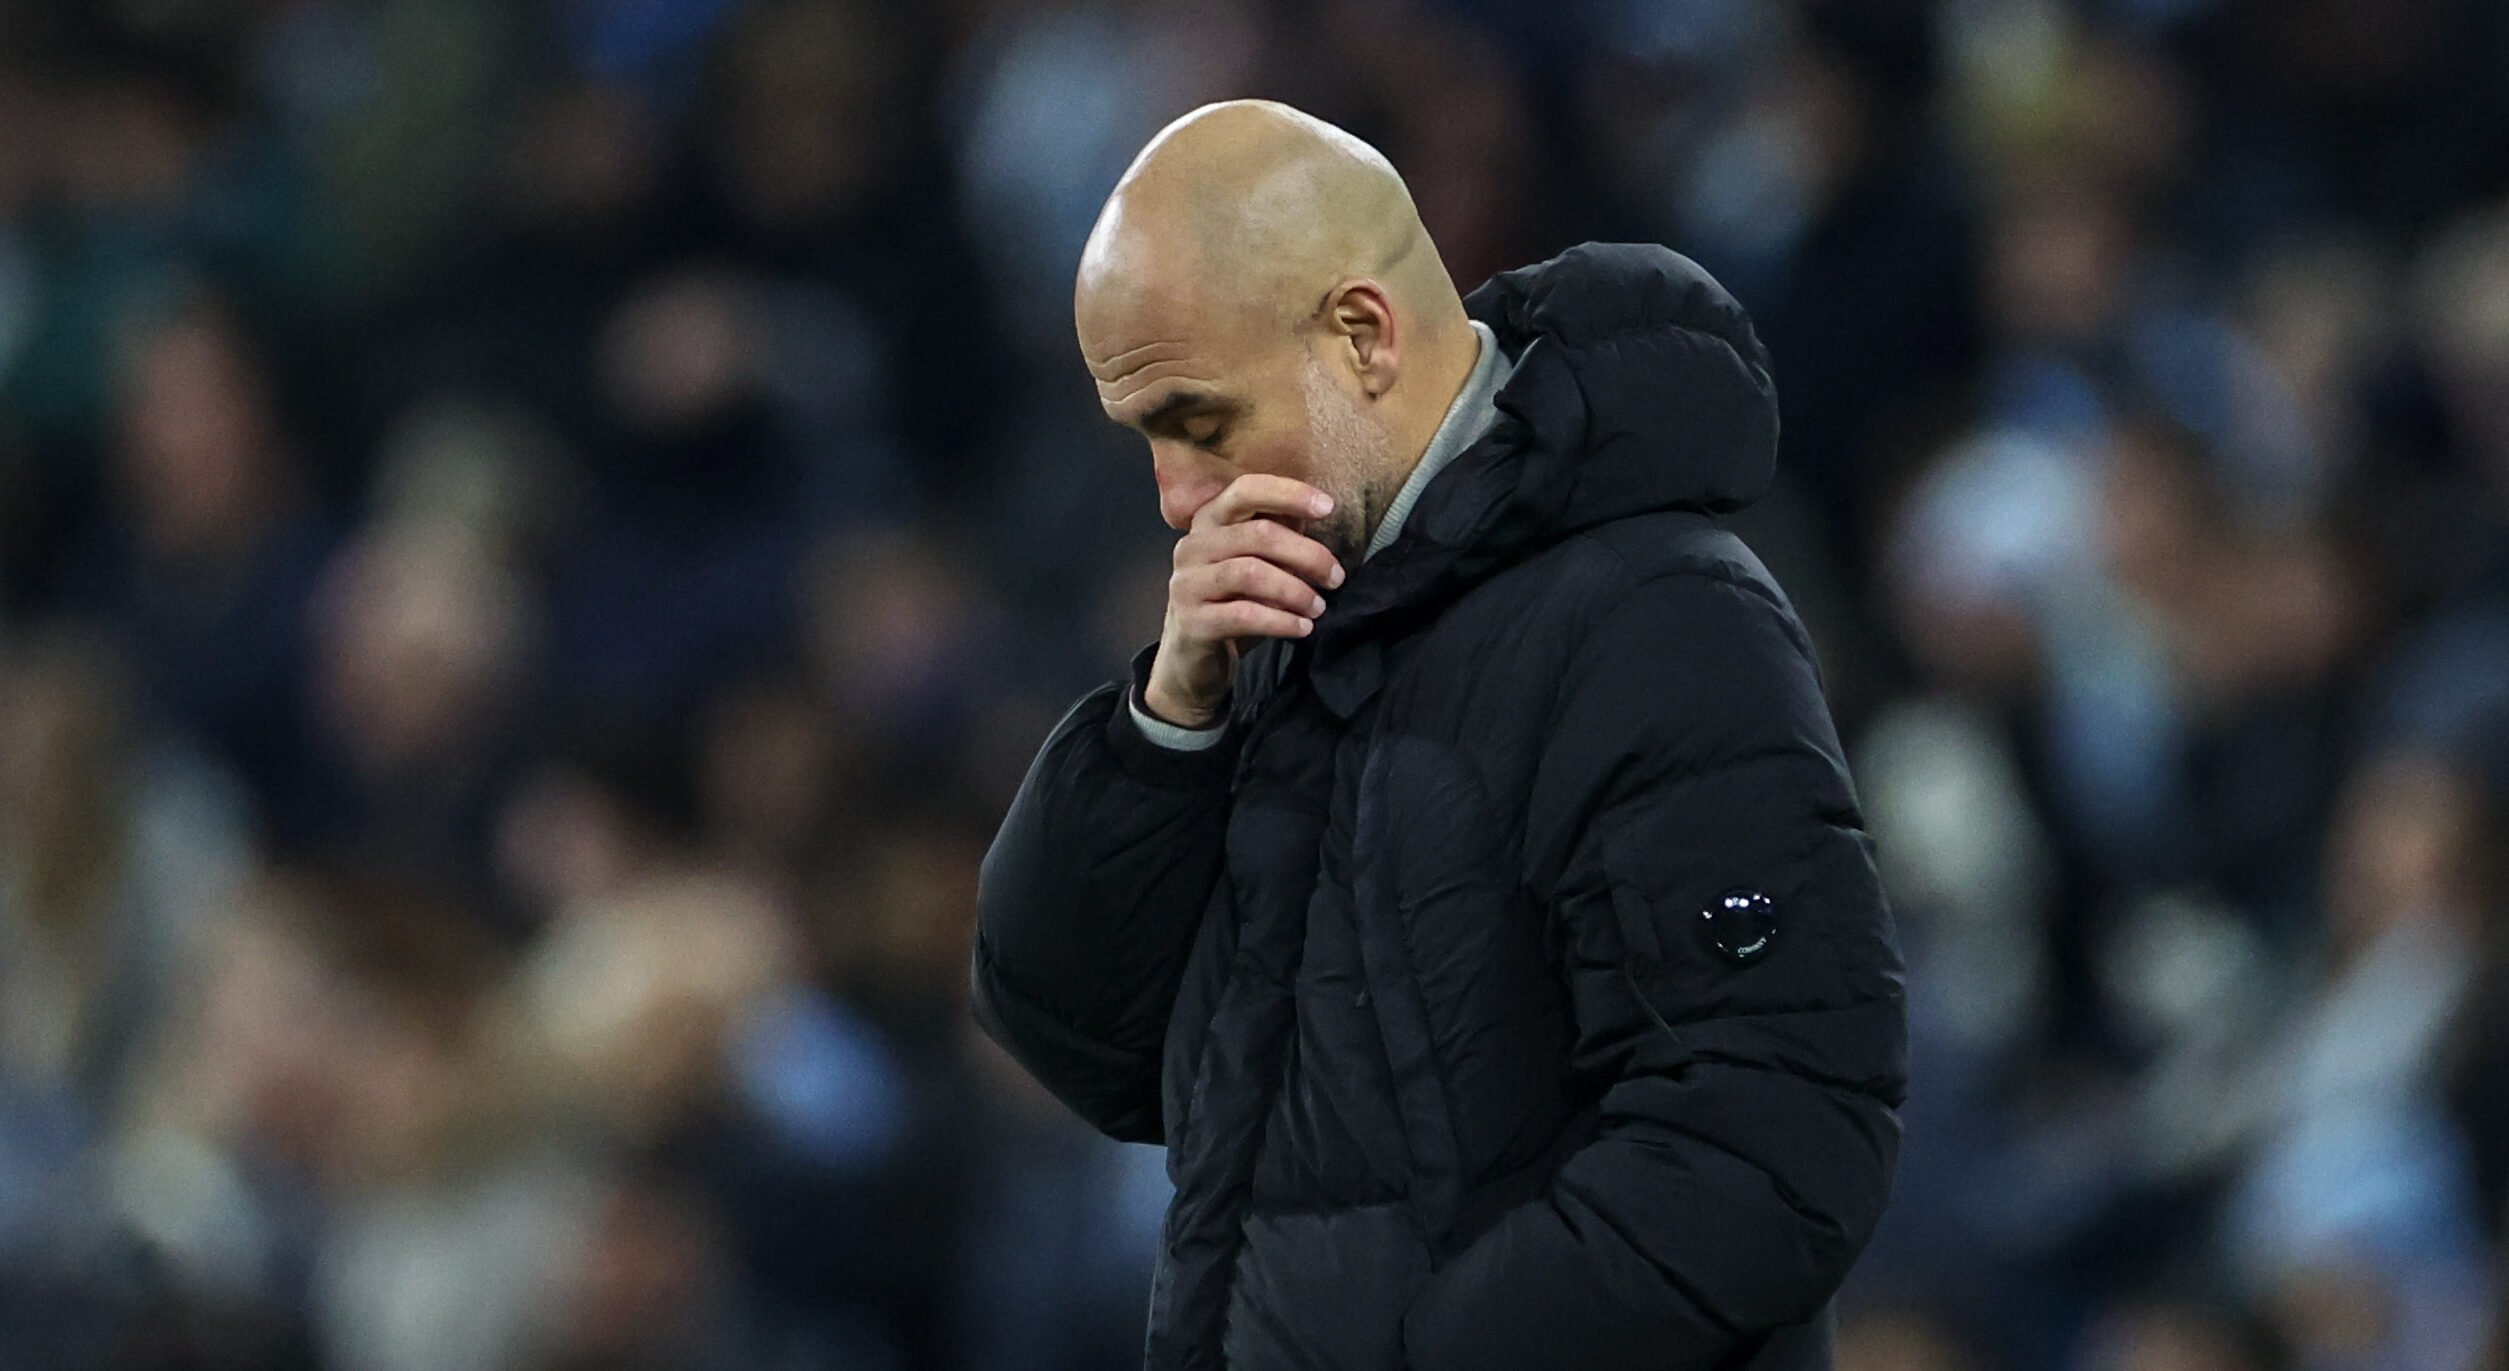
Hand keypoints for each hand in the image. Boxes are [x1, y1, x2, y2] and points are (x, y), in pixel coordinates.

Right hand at [1143, 474, 1346, 727]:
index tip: (1328, 507)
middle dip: (1307, 554)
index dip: (1289, 494)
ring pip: (1250, 573)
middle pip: (1258, 534)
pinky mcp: (1191, 622)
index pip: (1246, 490)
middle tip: (1336, 577)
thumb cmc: (1231, 603)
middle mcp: (1191, 546)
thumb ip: (1277, 535)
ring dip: (1295, 590)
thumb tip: (1317, 509)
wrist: (1192, 660)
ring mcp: (1187, 584)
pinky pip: (1244, 614)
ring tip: (1319, 607)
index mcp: (1208, 522)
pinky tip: (1303, 627)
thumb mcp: (1255, 563)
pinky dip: (1281, 621)